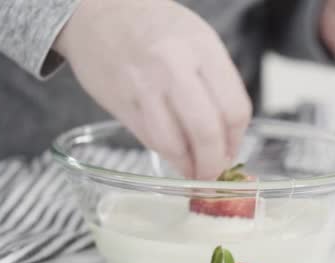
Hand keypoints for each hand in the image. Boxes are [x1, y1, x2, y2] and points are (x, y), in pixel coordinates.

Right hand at [54, 0, 251, 179]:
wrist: (99, 11)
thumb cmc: (154, 26)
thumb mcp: (198, 40)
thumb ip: (216, 85)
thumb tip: (227, 138)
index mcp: (202, 48)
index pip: (234, 109)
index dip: (235, 140)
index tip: (231, 153)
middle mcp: (174, 66)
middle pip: (206, 132)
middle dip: (213, 164)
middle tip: (213, 174)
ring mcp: (144, 85)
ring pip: (174, 144)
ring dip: (188, 167)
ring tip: (193, 171)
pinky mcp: (120, 103)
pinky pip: (149, 140)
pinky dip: (166, 155)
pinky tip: (173, 156)